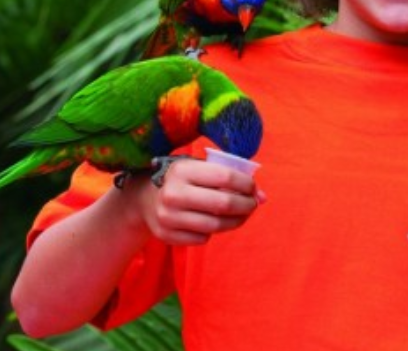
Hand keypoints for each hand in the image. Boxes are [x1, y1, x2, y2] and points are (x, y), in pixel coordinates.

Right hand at [136, 159, 263, 245]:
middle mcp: (173, 193)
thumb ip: (230, 178)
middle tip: (252, 204)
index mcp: (182, 170)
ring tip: (241, 215)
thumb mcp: (199, 169)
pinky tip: (213, 222)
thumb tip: (262, 197)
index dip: (246, 184)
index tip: (252, 187)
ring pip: (215, 225)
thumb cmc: (182, 180)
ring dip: (235, 221)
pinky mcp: (167, 235)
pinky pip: (202, 238)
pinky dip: (213, 232)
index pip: (225, 176)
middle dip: (246, 205)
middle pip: (223, 203)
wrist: (145, 199)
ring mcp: (168, 217)